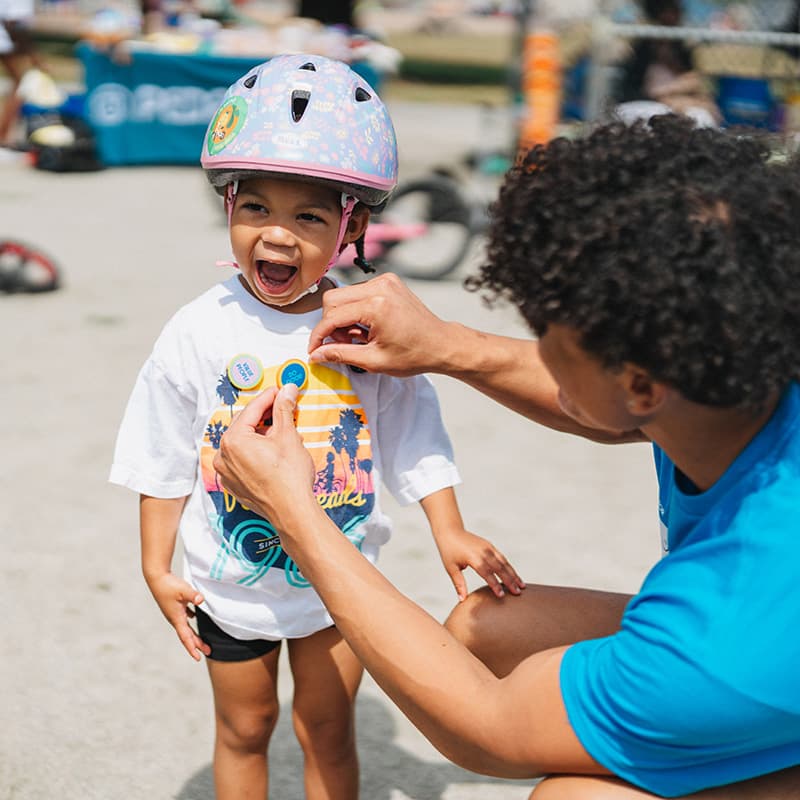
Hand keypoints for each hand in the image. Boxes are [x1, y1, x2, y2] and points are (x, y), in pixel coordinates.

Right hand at [146, 572, 210, 659]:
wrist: (157, 577)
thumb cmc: (169, 584)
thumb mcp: (183, 590)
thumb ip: (193, 596)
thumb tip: (201, 600)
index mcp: (176, 618)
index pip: (186, 637)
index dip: (192, 648)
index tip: (198, 658)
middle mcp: (175, 618)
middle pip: (187, 635)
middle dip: (197, 644)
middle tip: (209, 652)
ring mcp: (174, 612)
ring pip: (186, 627)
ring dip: (194, 635)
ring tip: (203, 641)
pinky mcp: (175, 606)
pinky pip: (184, 616)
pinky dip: (190, 620)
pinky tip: (194, 617)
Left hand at [213, 384, 315, 527]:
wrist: (292, 512)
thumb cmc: (289, 476)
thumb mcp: (288, 435)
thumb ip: (284, 409)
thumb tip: (287, 390)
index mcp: (233, 440)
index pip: (252, 410)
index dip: (269, 398)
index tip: (280, 390)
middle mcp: (223, 456)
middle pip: (246, 427)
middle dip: (266, 418)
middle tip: (284, 409)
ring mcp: (227, 473)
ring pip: (245, 445)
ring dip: (263, 436)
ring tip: (284, 433)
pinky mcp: (234, 486)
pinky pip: (244, 461)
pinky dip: (257, 453)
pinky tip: (275, 453)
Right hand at [307, 273, 450, 376]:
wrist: (441, 344)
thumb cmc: (414, 354)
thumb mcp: (374, 361)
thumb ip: (341, 355)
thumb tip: (316, 355)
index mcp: (376, 306)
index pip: (332, 316)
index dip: (319, 335)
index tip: (314, 350)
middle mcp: (380, 286)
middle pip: (333, 299)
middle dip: (331, 324)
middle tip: (343, 343)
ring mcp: (385, 281)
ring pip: (344, 294)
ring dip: (343, 317)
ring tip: (359, 337)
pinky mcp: (389, 281)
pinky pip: (359, 292)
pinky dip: (356, 309)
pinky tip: (368, 327)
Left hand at [434, 528, 525, 600]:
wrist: (450, 531)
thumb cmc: (449, 551)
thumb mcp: (451, 568)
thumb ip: (459, 584)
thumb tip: (462, 600)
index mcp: (474, 558)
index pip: (487, 573)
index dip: (495, 584)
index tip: (502, 595)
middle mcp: (483, 552)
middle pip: (499, 568)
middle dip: (510, 580)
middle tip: (518, 592)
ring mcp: (488, 547)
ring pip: (504, 562)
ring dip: (513, 574)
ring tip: (521, 585)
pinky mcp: (489, 545)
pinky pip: (502, 557)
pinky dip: (509, 566)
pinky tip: (514, 575)